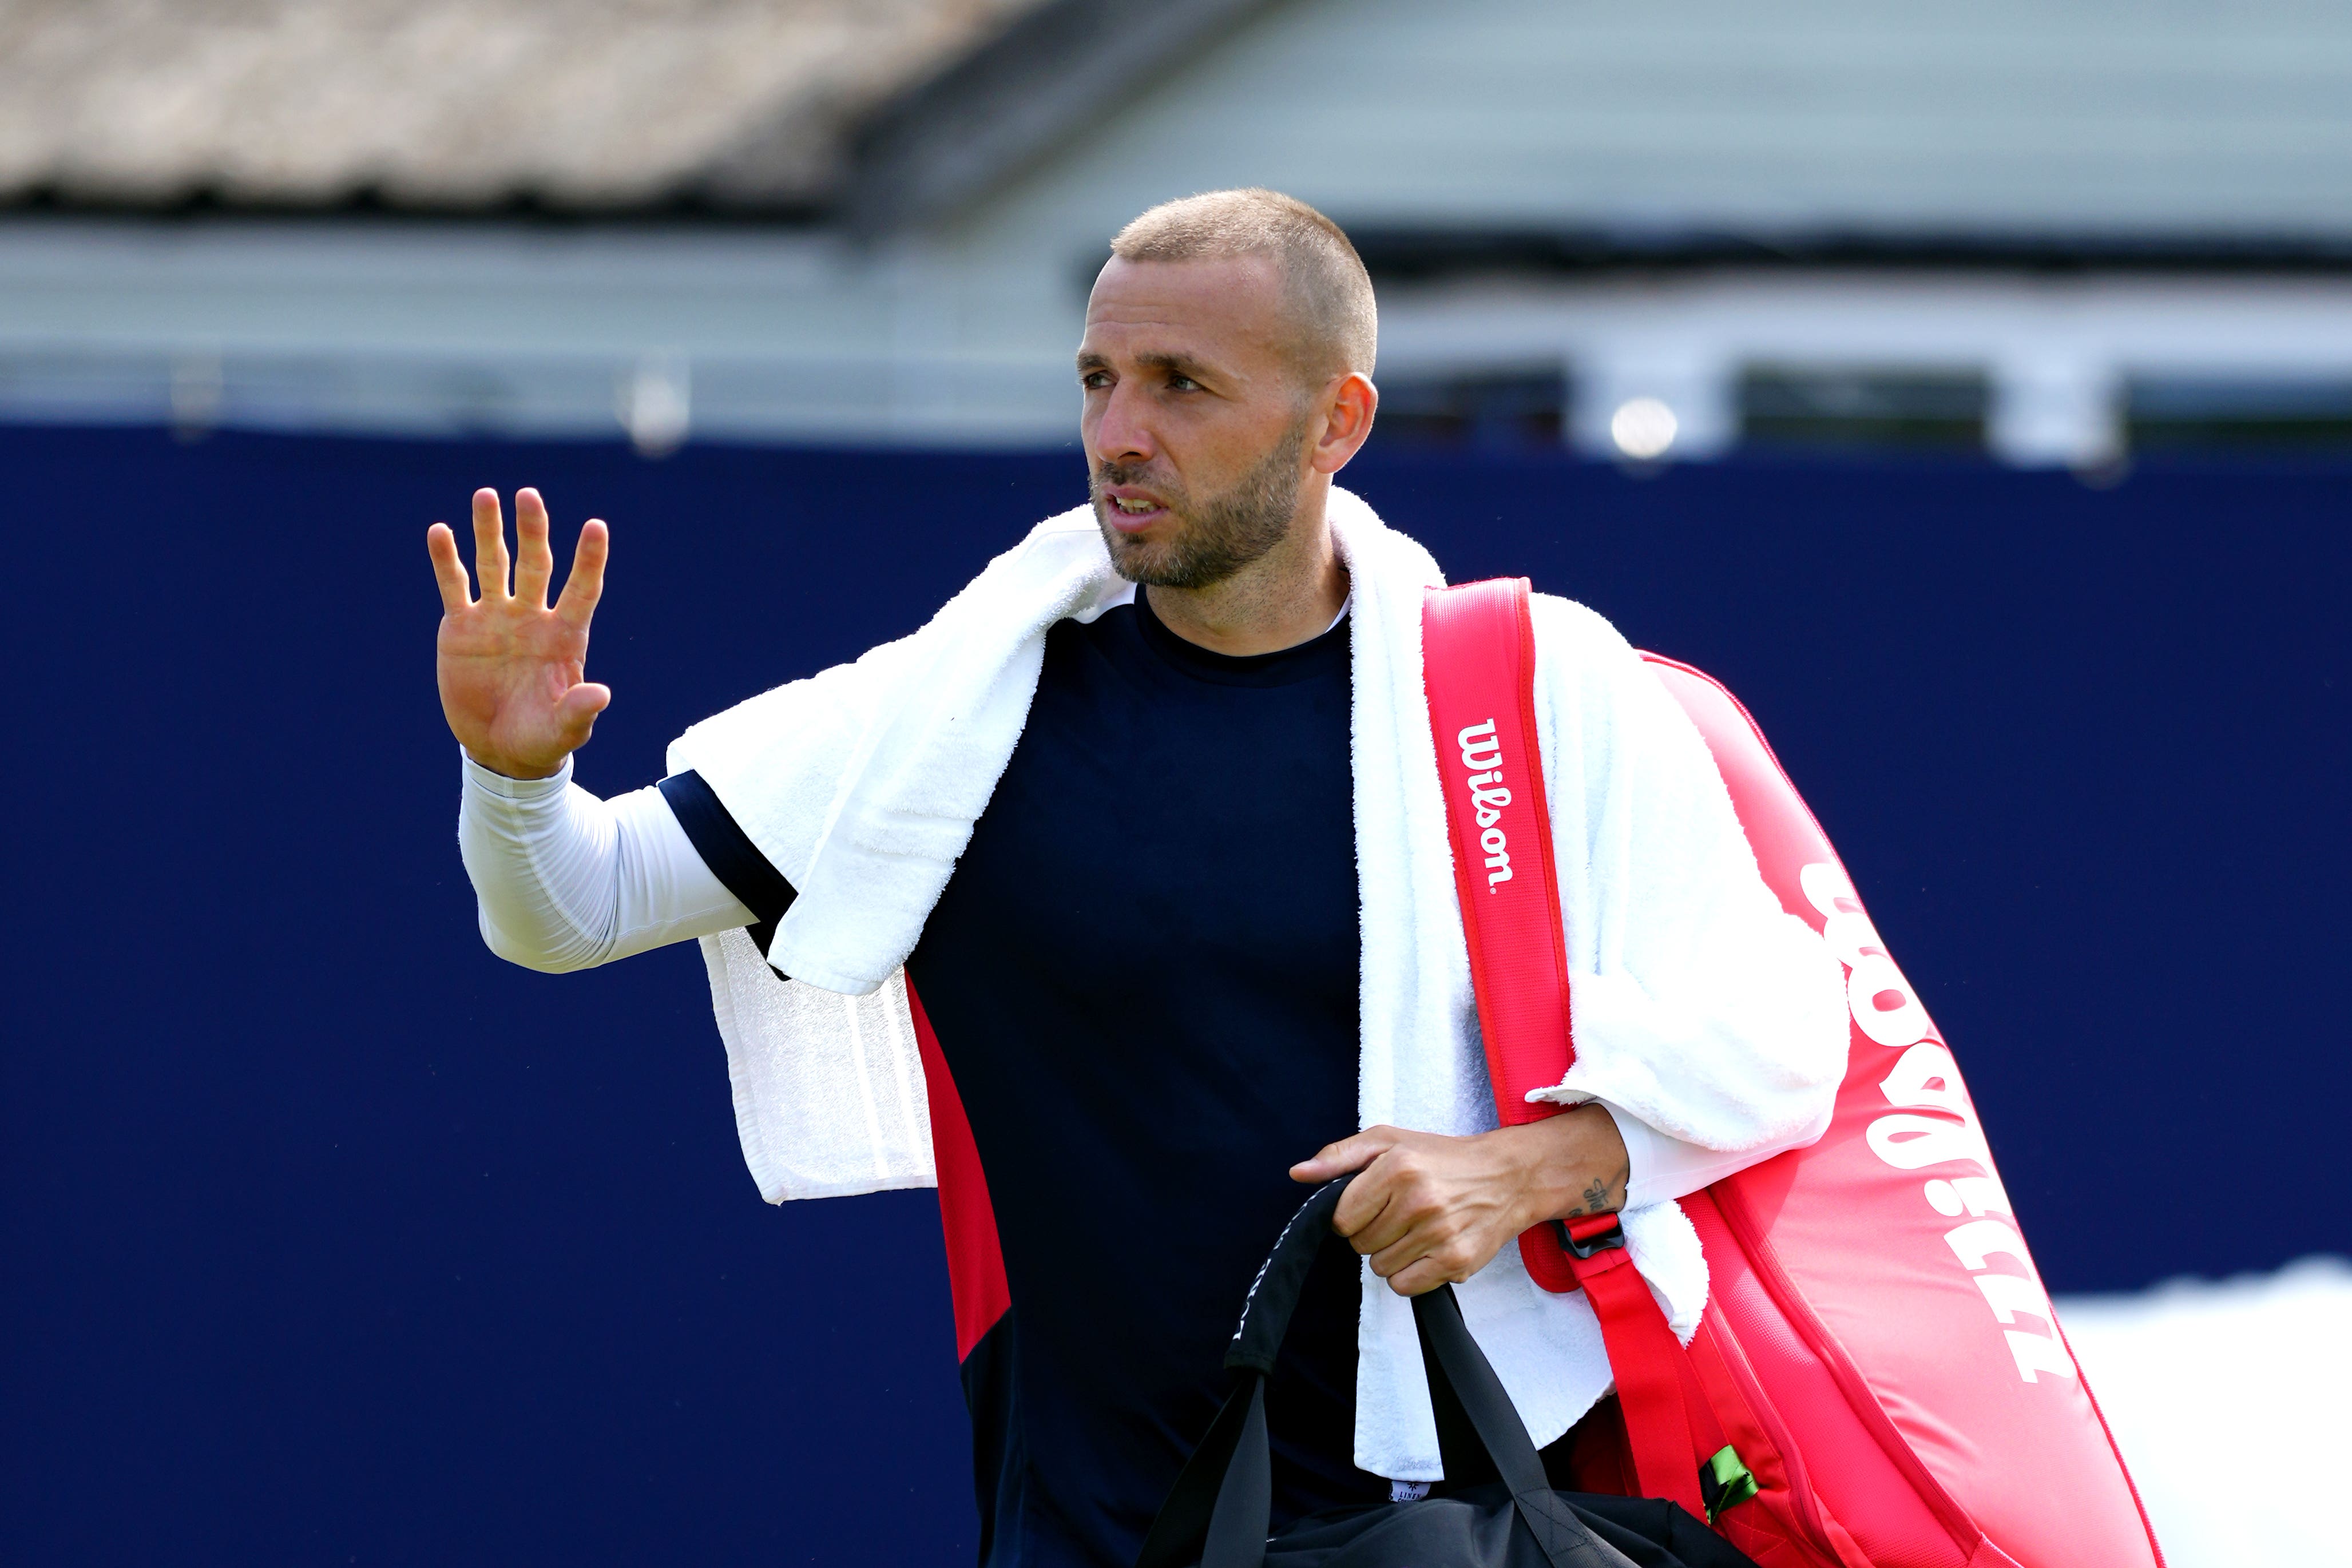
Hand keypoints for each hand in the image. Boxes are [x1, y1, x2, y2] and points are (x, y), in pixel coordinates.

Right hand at [428, 488, 610, 779]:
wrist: (500, 748)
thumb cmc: (542, 737)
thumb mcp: (564, 729)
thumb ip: (579, 710)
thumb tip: (601, 694)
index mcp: (565, 635)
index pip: (582, 589)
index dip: (589, 559)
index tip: (596, 526)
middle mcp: (532, 617)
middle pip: (536, 564)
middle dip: (532, 531)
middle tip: (528, 495)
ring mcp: (496, 618)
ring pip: (494, 564)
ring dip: (490, 531)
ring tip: (485, 495)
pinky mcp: (461, 627)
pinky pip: (454, 586)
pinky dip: (446, 560)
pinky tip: (441, 531)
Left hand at [1289, 1109, 1628, 1296]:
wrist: (1509, 1176)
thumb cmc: (1444, 1157)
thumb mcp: (1389, 1140)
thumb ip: (1339, 1156)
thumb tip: (1298, 1173)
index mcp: (1398, 1167)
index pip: (1341, 1218)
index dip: (1350, 1215)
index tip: (1370, 1205)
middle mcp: (1419, 1200)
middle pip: (1360, 1245)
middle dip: (1372, 1233)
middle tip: (1399, 1214)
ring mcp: (1440, 1233)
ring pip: (1380, 1268)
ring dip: (1391, 1254)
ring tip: (1416, 1229)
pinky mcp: (1457, 1261)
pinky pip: (1405, 1286)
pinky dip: (1410, 1274)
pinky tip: (1428, 1248)